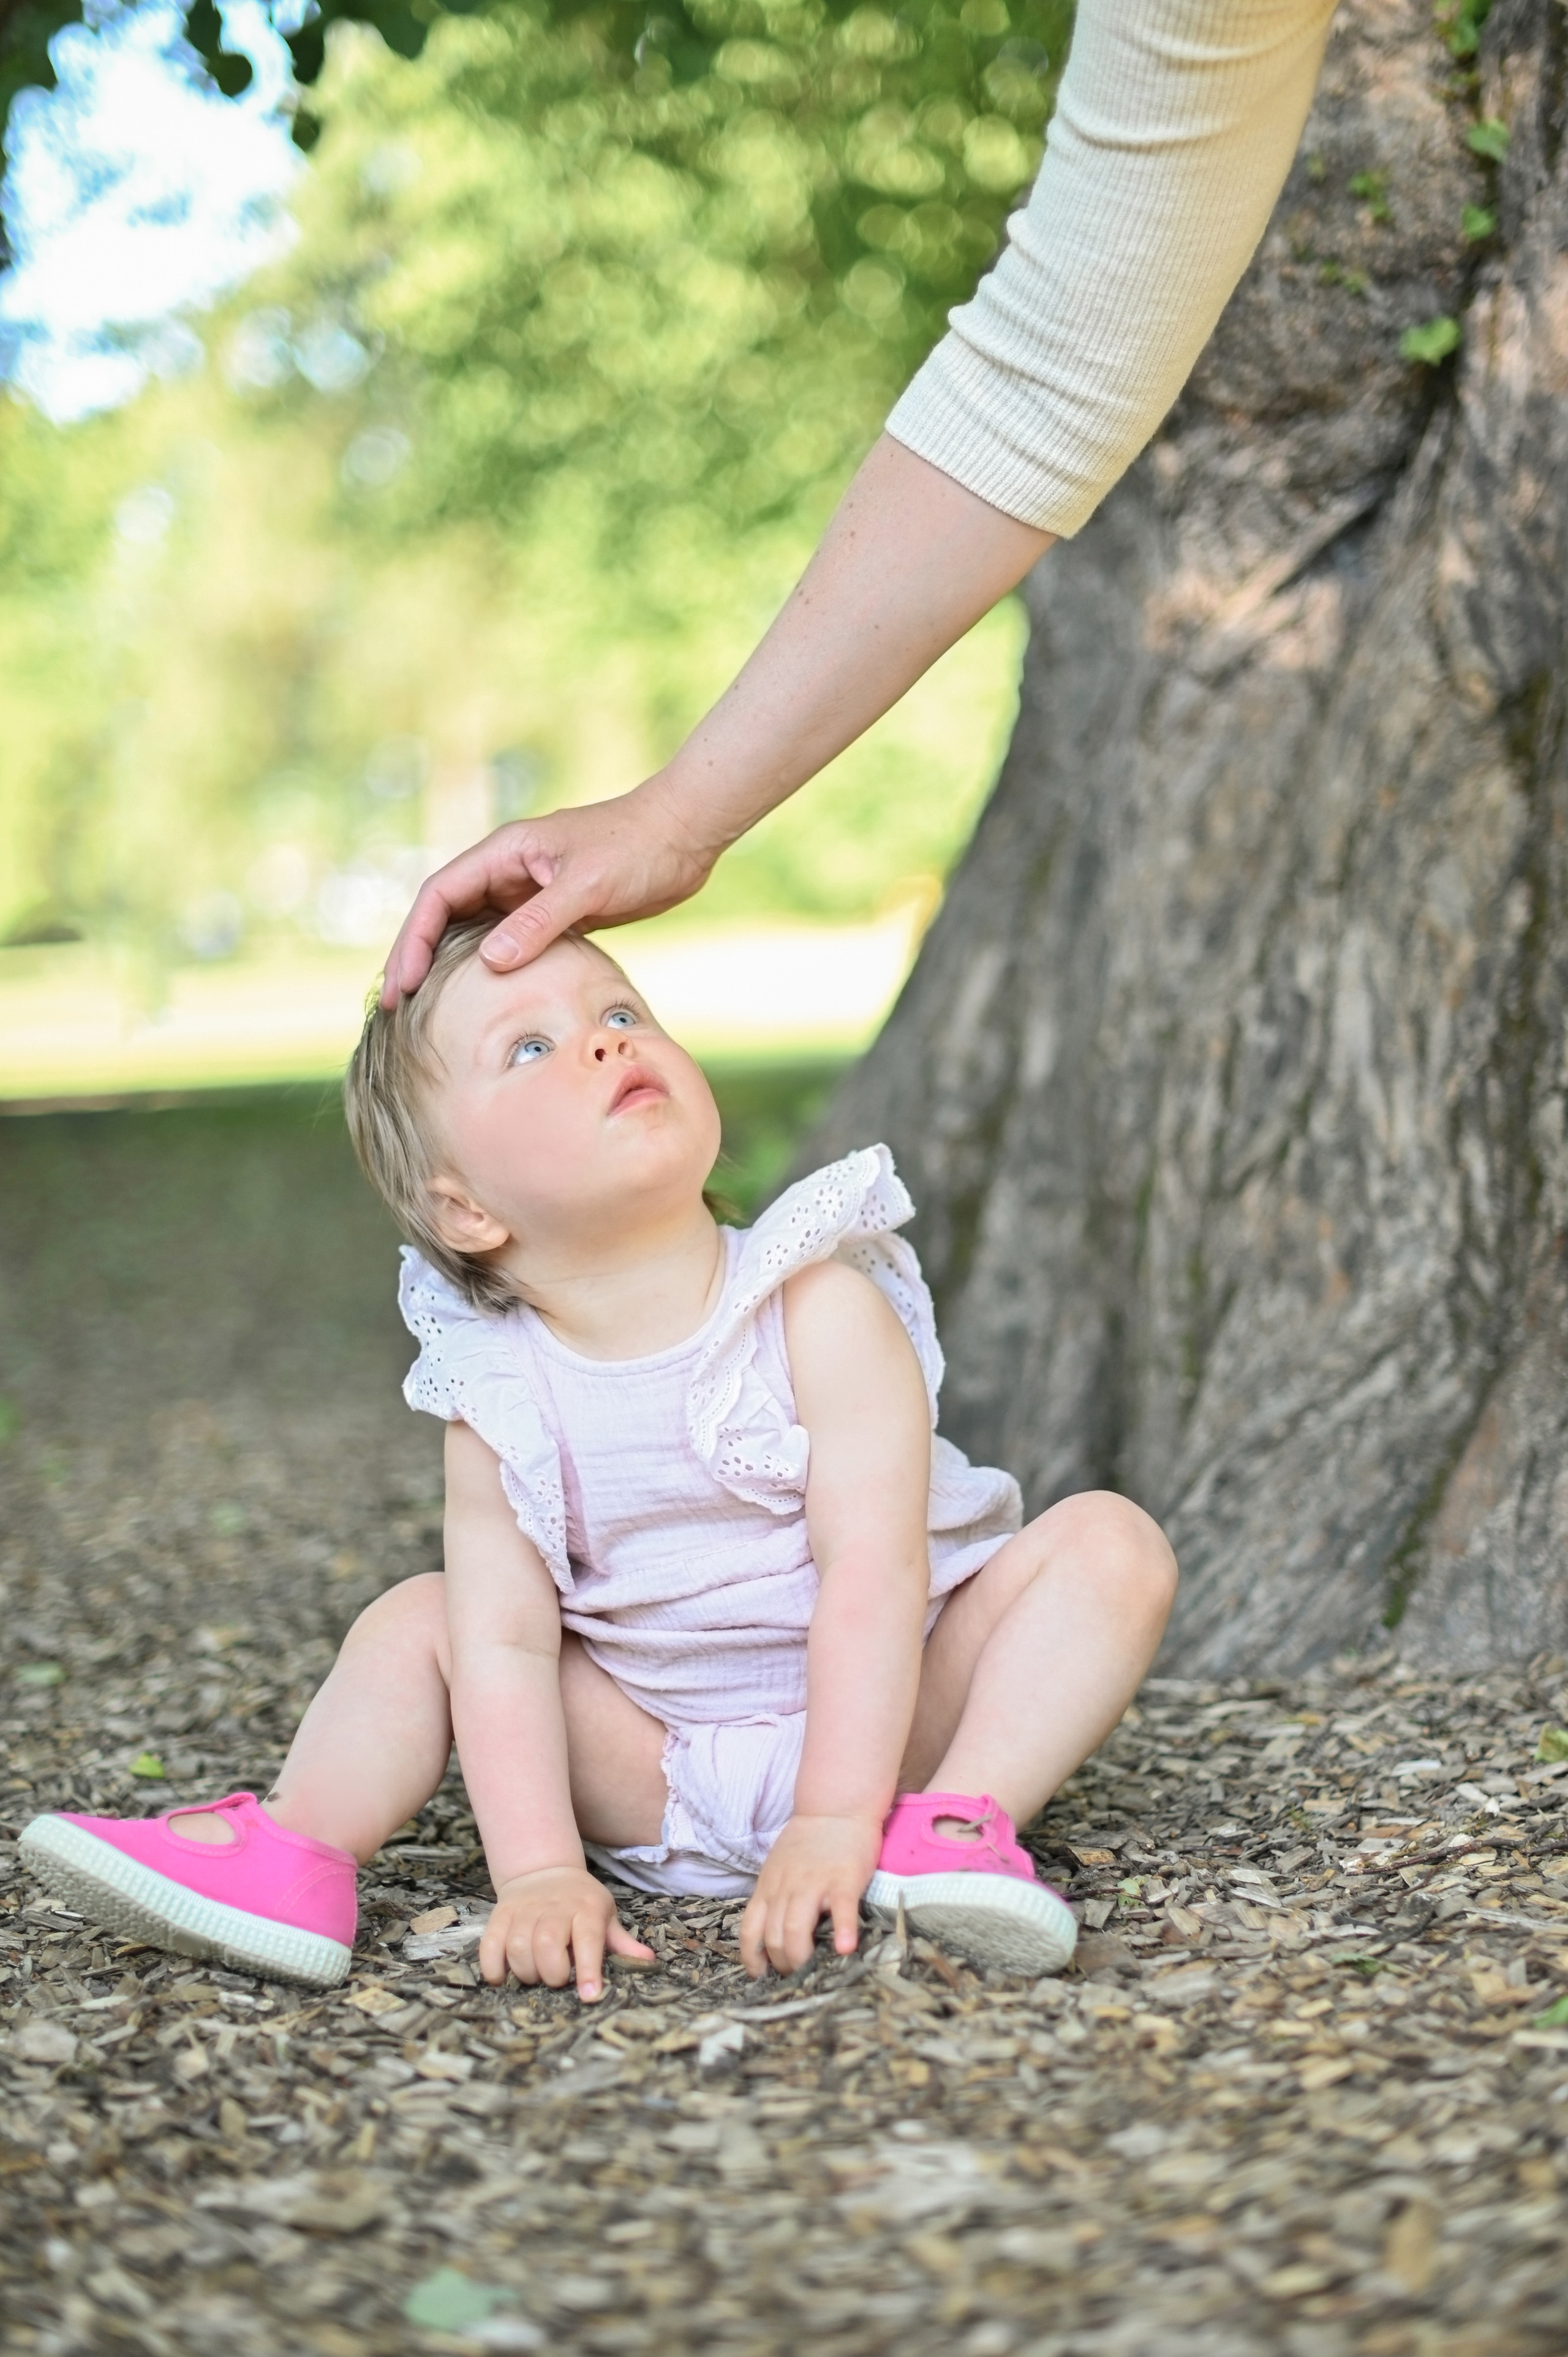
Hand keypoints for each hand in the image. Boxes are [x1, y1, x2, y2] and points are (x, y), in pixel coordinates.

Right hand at [381, 776, 718, 1003]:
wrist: (685, 835)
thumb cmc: (638, 846)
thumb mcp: (588, 883)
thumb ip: (539, 921)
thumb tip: (489, 963)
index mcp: (505, 852)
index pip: (440, 895)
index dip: (413, 938)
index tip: (402, 983)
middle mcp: (510, 870)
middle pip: (446, 915)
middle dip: (417, 956)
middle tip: (395, 1005)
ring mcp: (531, 892)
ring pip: (475, 932)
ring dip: (449, 966)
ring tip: (427, 1010)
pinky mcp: (556, 912)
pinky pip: (512, 943)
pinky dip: (492, 969)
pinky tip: (485, 1000)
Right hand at [479, 1865, 654, 2001]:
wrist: (544, 1871)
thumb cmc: (580, 1901)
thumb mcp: (605, 1914)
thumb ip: (621, 1942)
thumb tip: (648, 1962)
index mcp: (586, 1908)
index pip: (589, 1939)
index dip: (589, 1969)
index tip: (590, 1996)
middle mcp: (555, 1907)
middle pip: (547, 1944)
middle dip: (553, 1973)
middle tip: (557, 1979)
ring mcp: (524, 1910)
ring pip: (518, 1947)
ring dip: (526, 1972)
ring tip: (535, 1975)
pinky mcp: (500, 1915)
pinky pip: (490, 1945)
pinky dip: (494, 1966)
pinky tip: (503, 1976)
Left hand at [738, 1813, 881, 1978]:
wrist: (835, 1808)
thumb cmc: (807, 1843)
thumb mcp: (778, 1868)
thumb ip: (774, 1896)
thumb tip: (772, 1935)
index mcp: (768, 1887)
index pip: (749, 1930)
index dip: (752, 1958)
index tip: (761, 1975)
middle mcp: (785, 1889)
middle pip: (772, 1938)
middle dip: (782, 1965)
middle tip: (795, 1975)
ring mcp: (813, 1884)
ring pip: (795, 1930)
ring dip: (801, 1958)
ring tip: (812, 1971)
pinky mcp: (843, 1880)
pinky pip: (841, 1910)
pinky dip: (843, 1931)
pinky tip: (846, 1949)